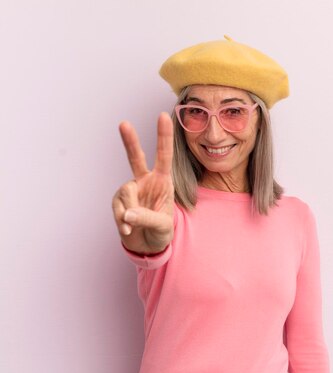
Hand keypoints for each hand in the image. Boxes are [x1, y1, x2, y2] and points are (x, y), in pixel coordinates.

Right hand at [112, 112, 174, 254]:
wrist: (147, 246)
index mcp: (163, 182)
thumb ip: (147, 218)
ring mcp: (131, 190)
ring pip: (126, 193)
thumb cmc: (161, 233)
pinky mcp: (119, 202)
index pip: (164, 156)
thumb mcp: (162, 226)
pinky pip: (118, 208)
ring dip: (131, 213)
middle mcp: (146, 181)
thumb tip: (128, 214)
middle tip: (123, 123)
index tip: (162, 115)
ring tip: (136, 225)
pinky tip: (128, 230)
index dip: (163, 136)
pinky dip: (123, 222)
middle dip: (129, 141)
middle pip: (136, 158)